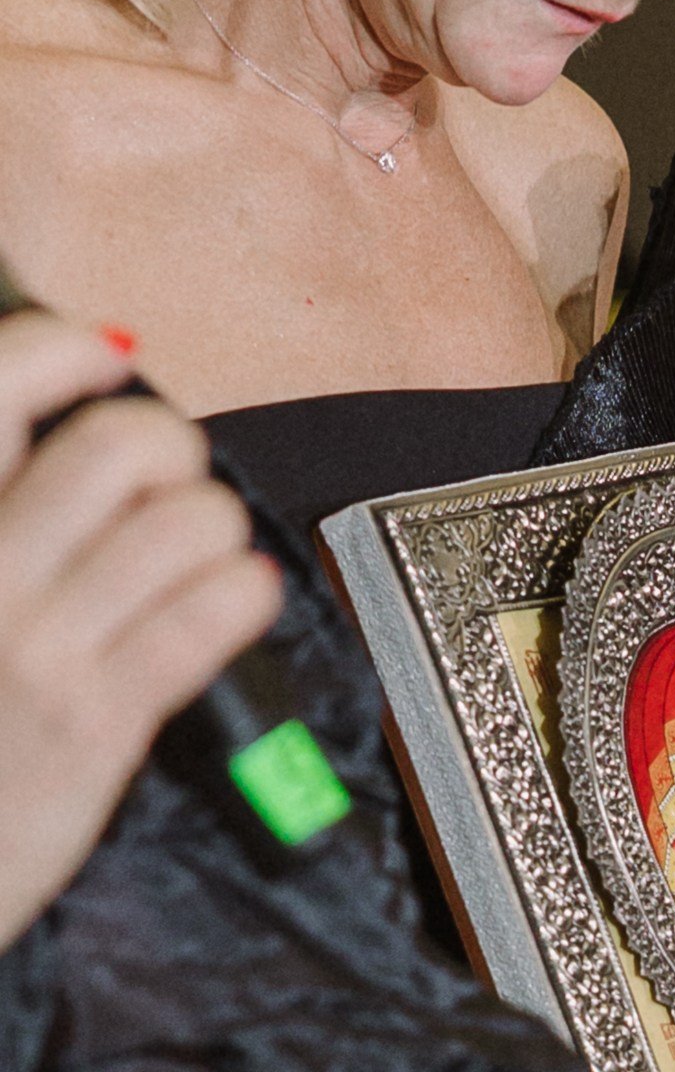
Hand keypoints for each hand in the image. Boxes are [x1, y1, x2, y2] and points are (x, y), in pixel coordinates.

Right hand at [0, 313, 281, 950]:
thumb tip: (54, 409)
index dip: (65, 349)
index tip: (108, 358)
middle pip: (118, 445)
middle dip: (171, 449)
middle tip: (170, 481)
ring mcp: (33, 646)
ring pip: (182, 523)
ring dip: (214, 525)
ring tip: (204, 552)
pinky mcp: (97, 722)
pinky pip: (206, 617)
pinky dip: (243, 589)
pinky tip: (241, 591)